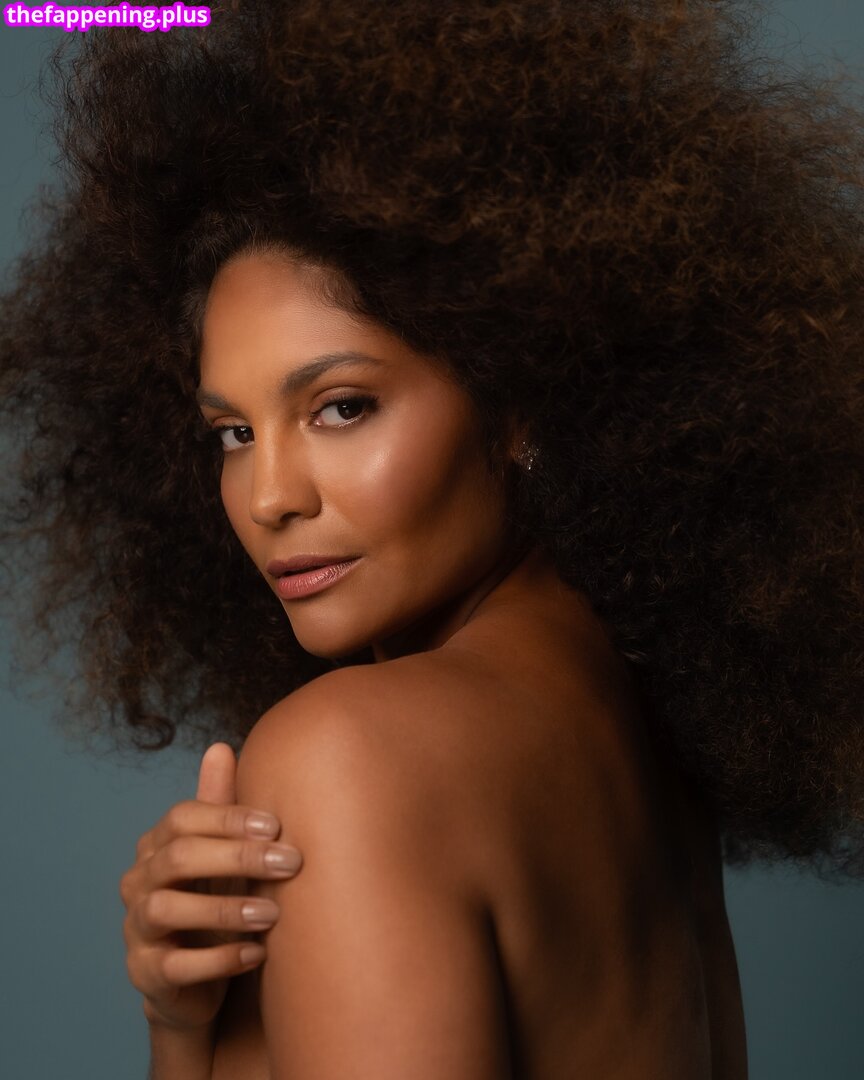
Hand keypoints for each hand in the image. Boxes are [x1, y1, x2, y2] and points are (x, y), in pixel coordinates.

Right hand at [120, 742, 302, 1033]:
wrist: (196, 982)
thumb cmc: (214, 903)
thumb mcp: (221, 855)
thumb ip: (219, 806)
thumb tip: (220, 746)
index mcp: (156, 846)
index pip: (182, 818)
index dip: (228, 817)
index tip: (276, 825)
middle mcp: (138, 883)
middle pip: (177, 857)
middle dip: (237, 857)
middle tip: (290, 863)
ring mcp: (137, 930)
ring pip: (167, 910)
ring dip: (225, 909)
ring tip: (273, 914)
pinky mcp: (145, 975)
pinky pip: (176, 966)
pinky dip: (219, 959)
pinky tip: (257, 954)